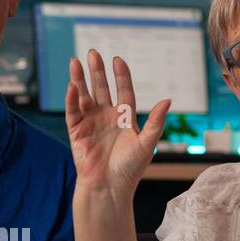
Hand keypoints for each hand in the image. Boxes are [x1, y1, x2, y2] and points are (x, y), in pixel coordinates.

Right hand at [65, 50, 170, 196]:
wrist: (109, 187)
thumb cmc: (130, 169)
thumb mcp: (147, 143)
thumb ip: (155, 121)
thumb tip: (168, 100)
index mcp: (125, 118)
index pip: (123, 91)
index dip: (121, 75)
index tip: (117, 60)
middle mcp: (107, 117)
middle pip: (101, 88)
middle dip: (97, 71)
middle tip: (93, 53)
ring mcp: (90, 123)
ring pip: (84, 96)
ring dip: (79, 79)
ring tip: (75, 61)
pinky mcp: (77, 132)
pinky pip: (73, 111)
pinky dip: (71, 99)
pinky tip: (72, 86)